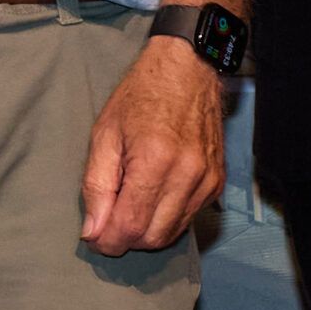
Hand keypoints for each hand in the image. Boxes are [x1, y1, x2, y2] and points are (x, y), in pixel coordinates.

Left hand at [79, 37, 222, 255]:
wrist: (187, 68)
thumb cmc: (141, 95)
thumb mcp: (105, 133)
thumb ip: (96, 185)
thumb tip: (93, 232)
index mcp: (155, 160)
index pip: (130, 227)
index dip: (107, 241)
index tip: (94, 236)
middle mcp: (187, 175)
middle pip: (153, 238)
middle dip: (126, 238)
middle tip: (109, 220)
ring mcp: (207, 180)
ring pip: (172, 233)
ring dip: (147, 231)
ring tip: (130, 203)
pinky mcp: (217, 182)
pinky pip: (189, 218)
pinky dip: (167, 218)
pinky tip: (154, 195)